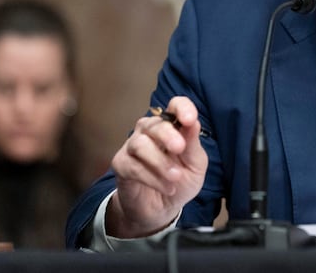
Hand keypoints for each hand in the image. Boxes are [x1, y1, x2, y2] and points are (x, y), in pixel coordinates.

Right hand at [107, 96, 207, 237]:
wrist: (162, 209)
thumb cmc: (180, 181)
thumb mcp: (195, 165)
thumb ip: (193, 144)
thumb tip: (193, 123)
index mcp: (172, 126)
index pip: (175, 105)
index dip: (182, 108)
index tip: (189, 119)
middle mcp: (150, 131)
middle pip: (155, 124)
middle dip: (167, 135)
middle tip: (179, 148)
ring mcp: (133, 146)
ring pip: (140, 144)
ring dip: (160, 162)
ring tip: (175, 177)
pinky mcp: (121, 164)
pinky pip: (133, 166)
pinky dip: (152, 178)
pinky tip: (167, 188)